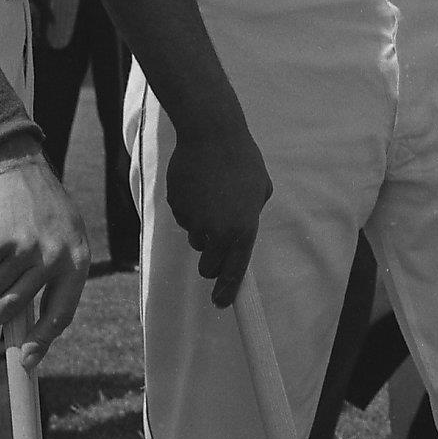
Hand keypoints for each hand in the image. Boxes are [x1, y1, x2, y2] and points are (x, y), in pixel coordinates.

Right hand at [0, 150, 91, 365]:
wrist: (18, 169)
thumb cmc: (41, 212)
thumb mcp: (62, 241)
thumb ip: (53, 281)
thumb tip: (32, 338)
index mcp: (76, 261)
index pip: (62, 313)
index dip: (43, 341)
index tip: (28, 363)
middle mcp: (54, 258)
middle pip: (15, 309)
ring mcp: (26, 250)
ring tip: (5, 245)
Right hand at [165, 116, 272, 308]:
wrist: (212, 134)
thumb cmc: (242, 159)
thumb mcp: (260, 188)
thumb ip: (252, 214)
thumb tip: (244, 230)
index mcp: (243, 228)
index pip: (234, 271)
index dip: (227, 291)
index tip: (221, 304)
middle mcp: (218, 230)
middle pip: (208, 266)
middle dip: (211, 261)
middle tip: (216, 242)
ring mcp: (195, 220)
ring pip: (196, 240)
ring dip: (202, 228)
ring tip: (212, 196)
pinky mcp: (177, 207)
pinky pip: (184, 218)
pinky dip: (190, 208)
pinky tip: (199, 185)